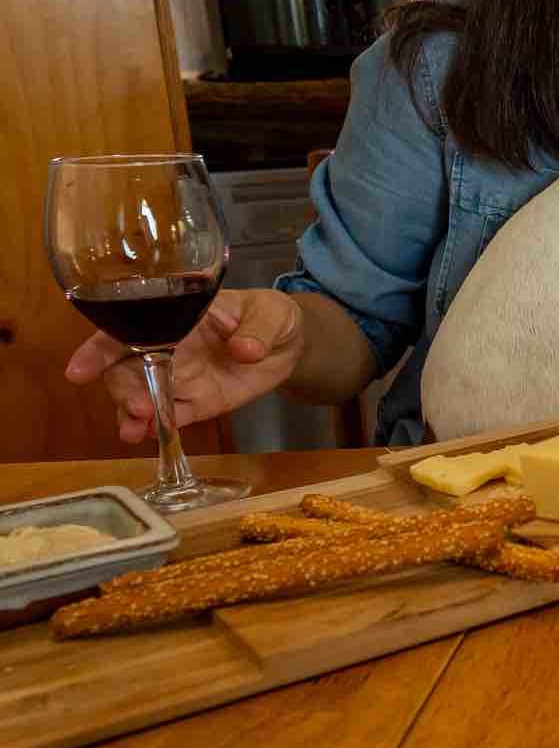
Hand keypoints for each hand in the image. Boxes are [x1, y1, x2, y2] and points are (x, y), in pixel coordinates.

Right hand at [66, 288, 307, 443]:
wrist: (292, 345)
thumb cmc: (271, 316)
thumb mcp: (271, 313)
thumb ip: (257, 330)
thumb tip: (245, 350)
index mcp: (175, 317)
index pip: (127, 329)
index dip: (98, 350)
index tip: (78, 370)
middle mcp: (167, 348)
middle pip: (126, 369)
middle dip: (121, 390)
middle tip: (134, 407)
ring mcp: (180, 377)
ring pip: (142, 396)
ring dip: (133, 414)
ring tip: (135, 429)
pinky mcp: (198, 402)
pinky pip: (173, 415)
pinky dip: (160, 426)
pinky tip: (153, 434)